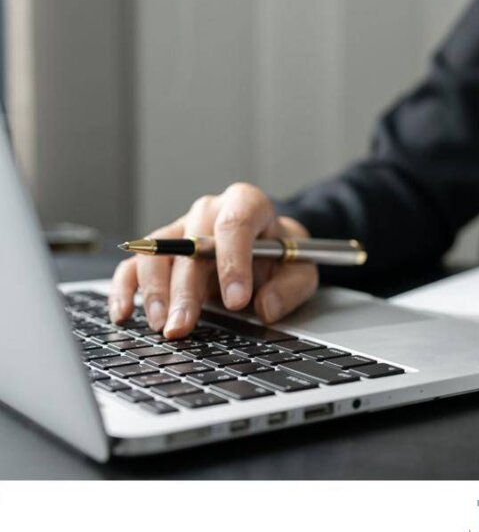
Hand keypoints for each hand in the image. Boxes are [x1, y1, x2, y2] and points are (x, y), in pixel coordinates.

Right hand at [108, 182, 318, 337]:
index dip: (233, 262)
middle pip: (190, 246)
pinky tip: (124, 313)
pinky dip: (125, 289)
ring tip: (162, 326)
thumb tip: (267, 307)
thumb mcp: (301, 269)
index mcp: (247, 205)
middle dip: (186, 291)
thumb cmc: (282, 256)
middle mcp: (208, 211)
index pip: (235, 224)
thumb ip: (291, 287)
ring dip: (154, 293)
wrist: (268, 248)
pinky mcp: (160, 251)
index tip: (237, 300)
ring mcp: (181, 229)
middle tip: (184, 326)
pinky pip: (134, 265)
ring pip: (156, 255)